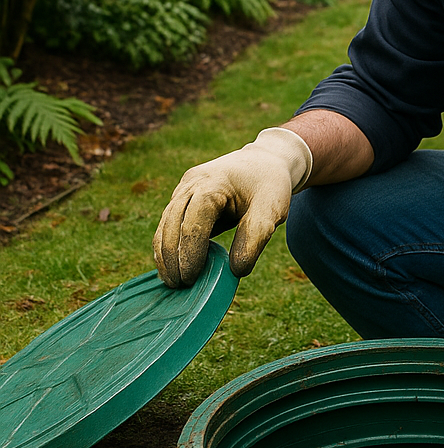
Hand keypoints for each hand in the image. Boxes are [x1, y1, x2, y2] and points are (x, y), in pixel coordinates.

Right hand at [153, 127, 312, 286]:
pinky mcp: (182, 197)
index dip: (190, 250)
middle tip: (180, 287)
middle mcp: (192, 183)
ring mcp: (184, 189)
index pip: (193, 219)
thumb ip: (256, 236)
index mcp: (214, 182)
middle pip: (172, 222)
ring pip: (165, 223)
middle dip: (172, 257)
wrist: (265, 161)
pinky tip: (173, 267)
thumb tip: (236, 270)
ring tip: (173, 282)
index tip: (191, 277)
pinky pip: (169, 223)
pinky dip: (169, 245)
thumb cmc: (270, 184)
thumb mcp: (273, 208)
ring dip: (165, 254)